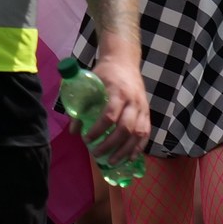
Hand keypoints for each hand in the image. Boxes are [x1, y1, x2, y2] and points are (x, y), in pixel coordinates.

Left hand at [90, 43, 153, 164]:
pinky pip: (146, 134)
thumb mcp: (89, 83)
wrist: (124, 62)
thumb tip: (73, 130)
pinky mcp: (148, 113)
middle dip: (110, 144)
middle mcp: (133, 101)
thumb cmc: (104, 73)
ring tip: (112, 161)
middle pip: (125, 128)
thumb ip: (81, 104)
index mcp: (117, 92)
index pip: (109, 115)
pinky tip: (130, 157)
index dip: (98, 129)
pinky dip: (139, 147)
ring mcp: (143, 108)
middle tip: (96, 154)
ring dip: (125, 150)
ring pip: (138, 133)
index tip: (86, 138)